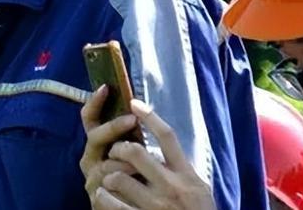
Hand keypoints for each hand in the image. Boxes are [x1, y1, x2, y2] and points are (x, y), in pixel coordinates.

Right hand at [80, 85, 141, 199]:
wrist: (131, 208)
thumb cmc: (136, 177)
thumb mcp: (133, 151)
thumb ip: (130, 134)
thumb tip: (138, 106)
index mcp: (97, 144)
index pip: (89, 118)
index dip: (95, 103)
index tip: (106, 88)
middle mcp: (90, 159)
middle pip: (95, 136)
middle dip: (112, 127)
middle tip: (131, 120)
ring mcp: (92, 179)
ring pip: (104, 164)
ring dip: (124, 162)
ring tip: (142, 167)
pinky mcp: (97, 198)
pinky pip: (107, 189)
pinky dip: (122, 188)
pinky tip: (135, 187)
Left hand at [88, 99, 215, 209]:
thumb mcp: (199, 190)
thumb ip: (182, 169)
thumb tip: (164, 143)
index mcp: (188, 176)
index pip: (168, 137)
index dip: (150, 116)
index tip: (134, 103)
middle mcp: (172, 188)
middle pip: (136, 152)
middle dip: (119, 148)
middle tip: (115, 152)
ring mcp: (156, 206)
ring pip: (118, 177)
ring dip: (108, 176)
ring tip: (108, 180)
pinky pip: (112, 203)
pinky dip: (102, 196)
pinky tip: (103, 196)